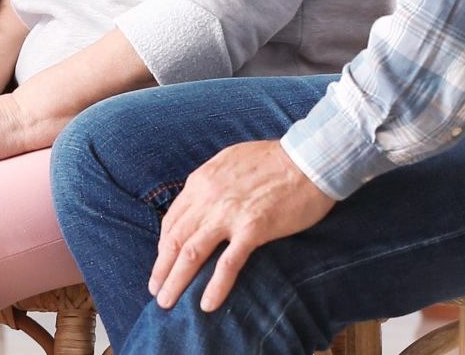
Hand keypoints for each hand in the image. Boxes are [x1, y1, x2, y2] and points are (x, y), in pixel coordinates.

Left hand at [149, 140, 334, 312]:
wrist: (309, 159)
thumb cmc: (274, 160)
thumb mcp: (228, 162)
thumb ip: (210, 183)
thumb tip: (200, 204)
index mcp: (200, 182)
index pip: (172, 219)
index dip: (163, 246)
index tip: (162, 263)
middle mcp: (207, 198)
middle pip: (175, 239)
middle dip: (162, 268)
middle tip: (155, 291)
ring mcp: (229, 214)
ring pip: (192, 253)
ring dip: (176, 281)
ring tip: (167, 302)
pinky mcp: (253, 229)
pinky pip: (228, 263)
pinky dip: (215, 286)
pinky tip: (207, 305)